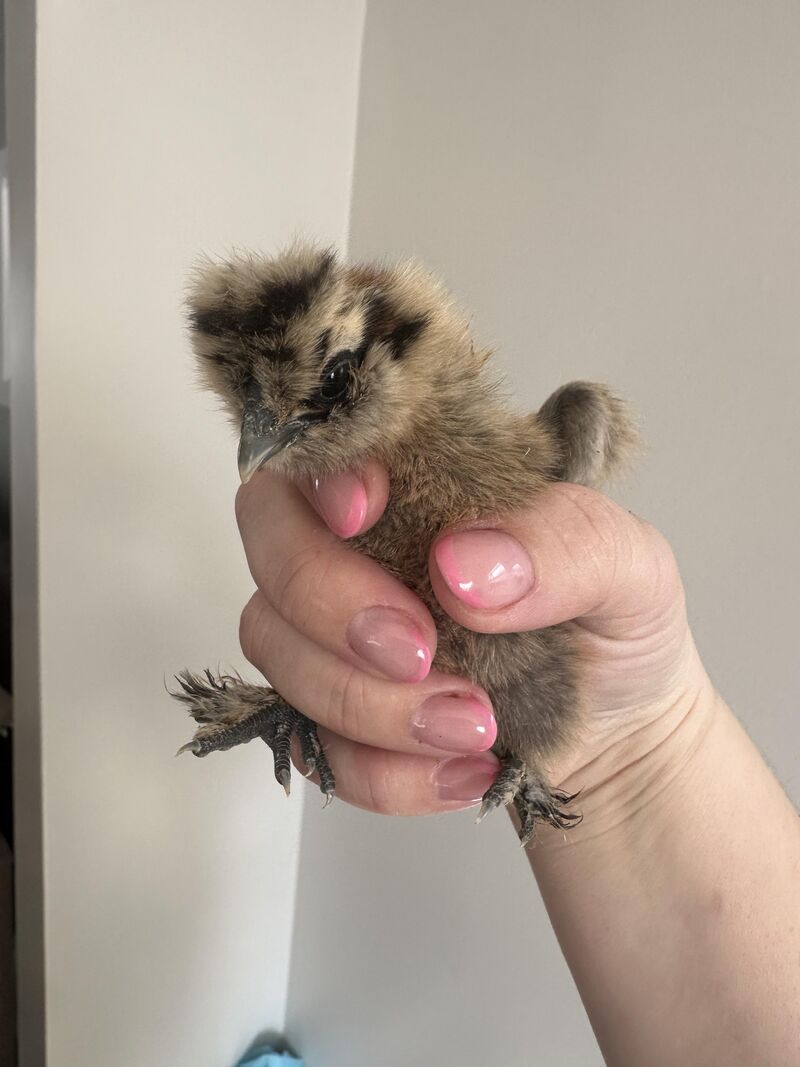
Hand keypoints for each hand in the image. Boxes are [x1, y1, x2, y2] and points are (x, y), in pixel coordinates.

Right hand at [235, 464, 708, 824]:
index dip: (320, 476)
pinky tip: (465, 769)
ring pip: (279, 652)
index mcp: (420, 481)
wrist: (619, 734)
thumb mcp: (630, 568)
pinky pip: (314, 745)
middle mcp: (359, 549)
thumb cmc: (614, 626)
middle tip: (421, 654)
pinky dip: (385, 772)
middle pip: (274, 549)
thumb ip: (565, 543)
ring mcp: (334, 636)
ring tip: (480, 725)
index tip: (365, 516)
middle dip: (332, 606)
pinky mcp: (336, 717)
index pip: (324, 449)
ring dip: (370, 704)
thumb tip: (461, 563)